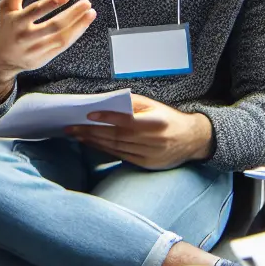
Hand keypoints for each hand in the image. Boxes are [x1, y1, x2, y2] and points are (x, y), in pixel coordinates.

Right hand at [0, 0, 95, 105]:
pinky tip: (84, 24)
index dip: (50, 4)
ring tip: (91, 13)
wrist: (2, 58)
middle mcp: (26, 37)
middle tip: (86, 3)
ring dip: (78, 25)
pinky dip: (75, 34)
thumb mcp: (7, 7)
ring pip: (61, 37)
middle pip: (53, 26)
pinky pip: (63, 46)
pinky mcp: (44, 58)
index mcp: (16, 22)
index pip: (35, 12)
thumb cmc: (7, 27)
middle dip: (72, 14)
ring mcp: (36, 50)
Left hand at [69, 93, 211, 167]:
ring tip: (76, 135)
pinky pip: (120, 156)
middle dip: (91, 132)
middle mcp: (153, 140)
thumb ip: (132, 103)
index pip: (127, 120)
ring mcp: (149, 154)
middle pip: (117, 136)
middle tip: (72, 127)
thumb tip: (107, 101)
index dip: (108, 118)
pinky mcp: (145, 164)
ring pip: (116, 148)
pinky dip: (104, 150)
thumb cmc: (168, 118)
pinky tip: (92, 144)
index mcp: (156, 123)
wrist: (192, 140)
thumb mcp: (155, 106)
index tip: (89, 114)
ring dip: (93, 141)